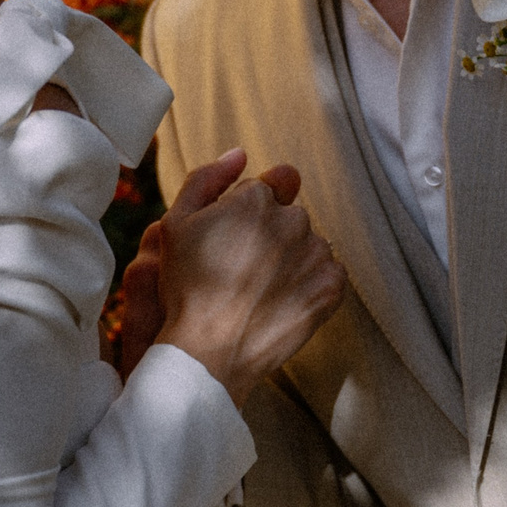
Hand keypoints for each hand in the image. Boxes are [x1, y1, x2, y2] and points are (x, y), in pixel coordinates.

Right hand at [113, 152, 310, 377]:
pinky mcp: (331, 288)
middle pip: (291, 216)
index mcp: (256, 199)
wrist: (209, 352)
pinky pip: (329, 275)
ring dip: (293, 260)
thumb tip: (240, 154)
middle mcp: (293, 220)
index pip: (270, 188)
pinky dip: (312, 285)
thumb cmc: (186, 289)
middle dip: (272, 235)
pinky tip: (282, 302)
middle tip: (242, 270)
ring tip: (261, 292)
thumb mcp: (175, 224)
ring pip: (309, 245)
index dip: (251, 213)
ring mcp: (316, 254)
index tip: (237, 240)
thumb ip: (206, 179)